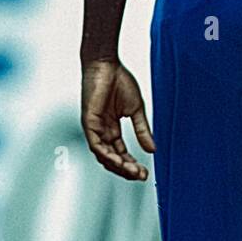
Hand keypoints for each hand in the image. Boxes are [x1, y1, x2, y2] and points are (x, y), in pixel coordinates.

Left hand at [81, 60, 154, 180]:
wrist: (107, 64)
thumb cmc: (119, 81)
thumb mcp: (135, 110)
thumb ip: (142, 130)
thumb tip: (153, 150)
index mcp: (111, 129)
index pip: (120, 153)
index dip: (132, 164)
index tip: (146, 173)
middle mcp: (101, 131)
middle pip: (112, 159)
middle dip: (126, 170)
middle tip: (141, 176)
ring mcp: (93, 128)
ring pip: (103, 156)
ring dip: (118, 166)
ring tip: (133, 172)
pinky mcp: (88, 122)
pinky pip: (96, 145)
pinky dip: (106, 154)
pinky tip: (119, 160)